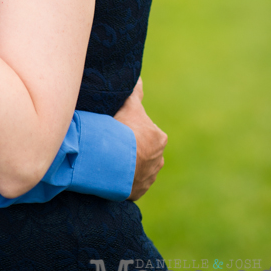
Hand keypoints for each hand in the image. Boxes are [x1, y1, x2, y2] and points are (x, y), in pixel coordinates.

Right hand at [114, 78, 166, 200]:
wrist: (115, 162)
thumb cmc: (123, 130)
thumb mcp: (129, 106)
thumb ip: (135, 92)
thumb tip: (138, 78)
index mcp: (159, 139)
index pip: (147, 131)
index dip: (132, 128)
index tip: (120, 129)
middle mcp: (159, 159)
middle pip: (144, 150)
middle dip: (132, 148)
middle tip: (114, 143)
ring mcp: (149, 177)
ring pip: (138, 168)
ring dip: (128, 164)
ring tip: (111, 159)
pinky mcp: (138, 192)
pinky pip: (131, 183)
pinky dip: (123, 179)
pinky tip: (112, 172)